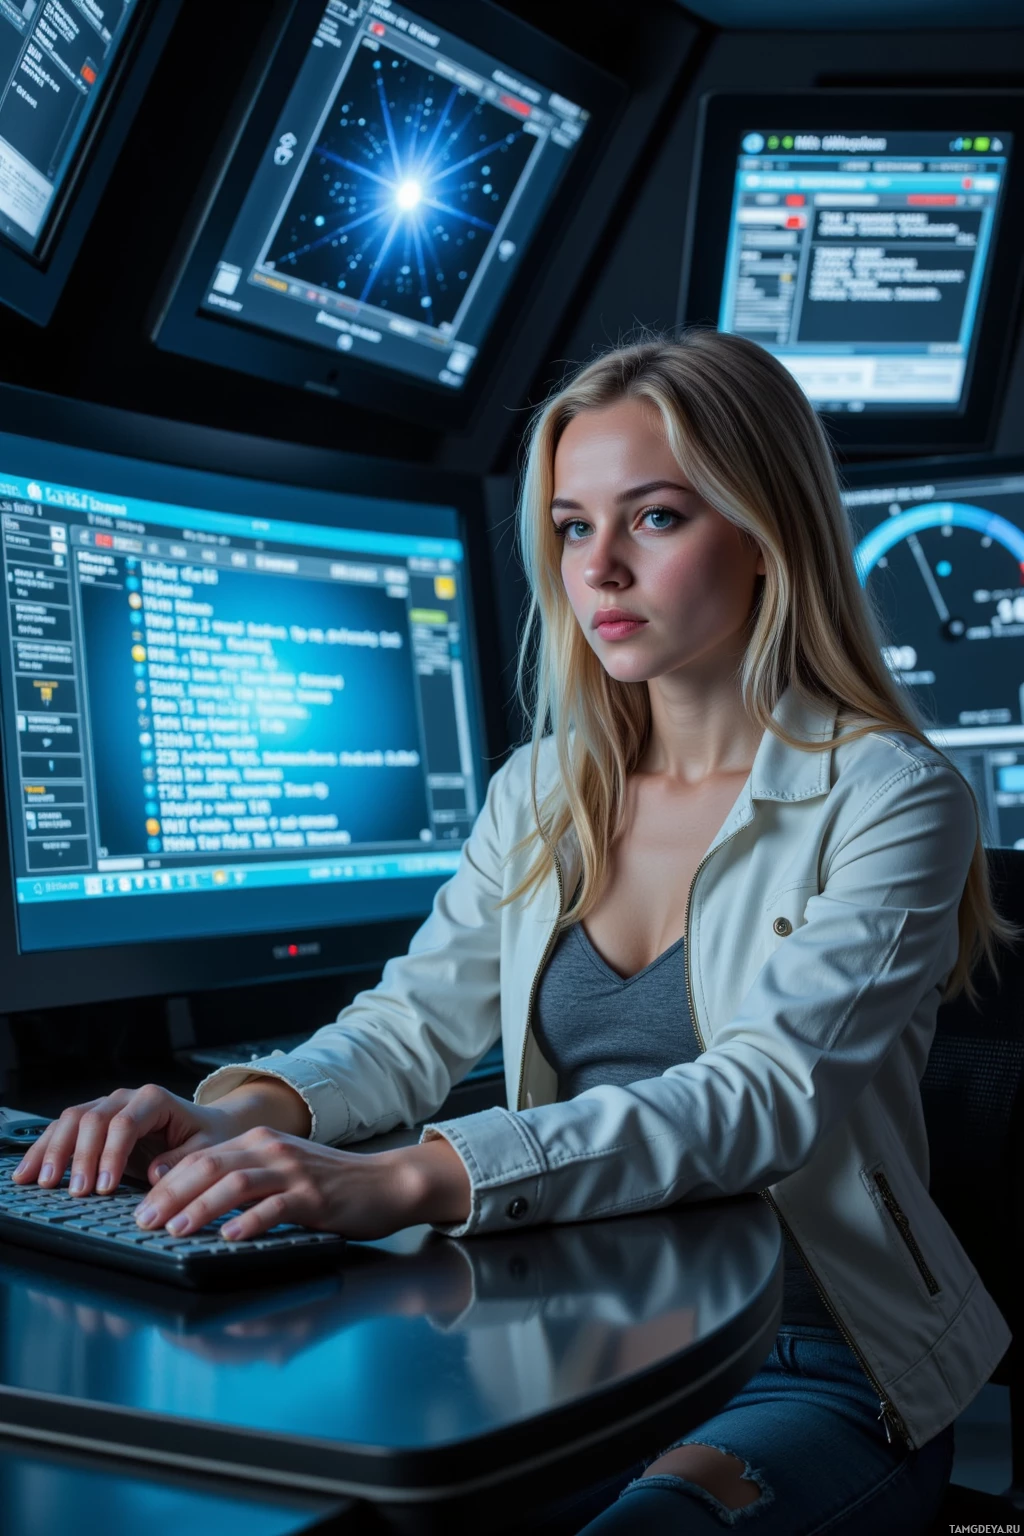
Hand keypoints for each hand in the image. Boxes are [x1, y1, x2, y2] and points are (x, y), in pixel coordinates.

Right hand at [10, 1079, 310, 1195]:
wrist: (208, 1125)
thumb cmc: (208, 1138)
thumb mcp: (207, 1150)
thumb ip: (184, 1160)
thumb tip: (156, 1172)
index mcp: (155, 1099)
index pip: (124, 1124)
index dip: (110, 1155)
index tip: (104, 1187)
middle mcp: (127, 1097)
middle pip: (93, 1119)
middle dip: (80, 1156)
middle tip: (75, 1191)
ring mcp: (108, 1105)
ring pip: (72, 1119)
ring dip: (54, 1150)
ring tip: (43, 1182)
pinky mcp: (95, 1119)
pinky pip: (64, 1128)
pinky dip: (45, 1148)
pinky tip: (29, 1171)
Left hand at [131, 1128, 471, 1241]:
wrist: (386, 1183)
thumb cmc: (331, 1185)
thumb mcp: (282, 1173)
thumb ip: (246, 1183)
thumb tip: (197, 1207)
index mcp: (259, 1142)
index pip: (201, 1157)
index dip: (167, 1182)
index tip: (142, 1208)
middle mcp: (272, 1150)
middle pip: (209, 1166)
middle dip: (171, 1194)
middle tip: (145, 1222)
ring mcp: (294, 1171)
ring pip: (236, 1183)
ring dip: (201, 1207)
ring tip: (176, 1231)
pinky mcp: (314, 1196)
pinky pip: (275, 1207)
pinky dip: (249, 1223)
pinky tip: (229, 1238)